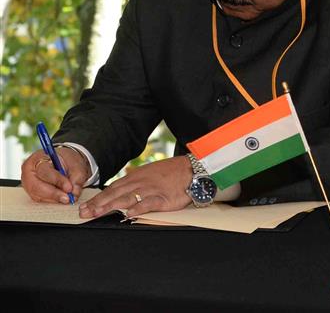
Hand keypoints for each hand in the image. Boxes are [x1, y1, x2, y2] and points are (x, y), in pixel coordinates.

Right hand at [20, 147, 89, 204]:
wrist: (63, 163)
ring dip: (54, 199)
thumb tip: (74, 193)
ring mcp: (28, 183)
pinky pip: (40, 199)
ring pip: (38, 195)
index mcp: (37, 158)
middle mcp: (28, 172)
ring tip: (67, 198)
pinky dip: (52, 200)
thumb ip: (77, 176)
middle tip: (68, 198)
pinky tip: (62, 198)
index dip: (57, 180)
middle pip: (37, 186)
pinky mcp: (31, 192)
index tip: (69, 188)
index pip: (45, 171)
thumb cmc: (67, 161)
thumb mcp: (76, 163)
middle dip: (54, 194)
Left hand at [78, 156, 193, 218]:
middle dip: (98, 204)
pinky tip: (128, 213)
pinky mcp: (162, 198)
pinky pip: (148, 203)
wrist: (191, 170)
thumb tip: (120, 184)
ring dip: (110, 206)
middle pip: (115, 194)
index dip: (97, 199)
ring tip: (97, 213)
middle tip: (84, 213)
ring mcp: (150, 190)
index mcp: (135, 177)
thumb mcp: (149, 173)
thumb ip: (134, 180)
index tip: (84, 207)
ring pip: (127, 198)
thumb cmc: (170, 173)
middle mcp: (139, 183)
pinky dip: (138, 208)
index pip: (111, 189)